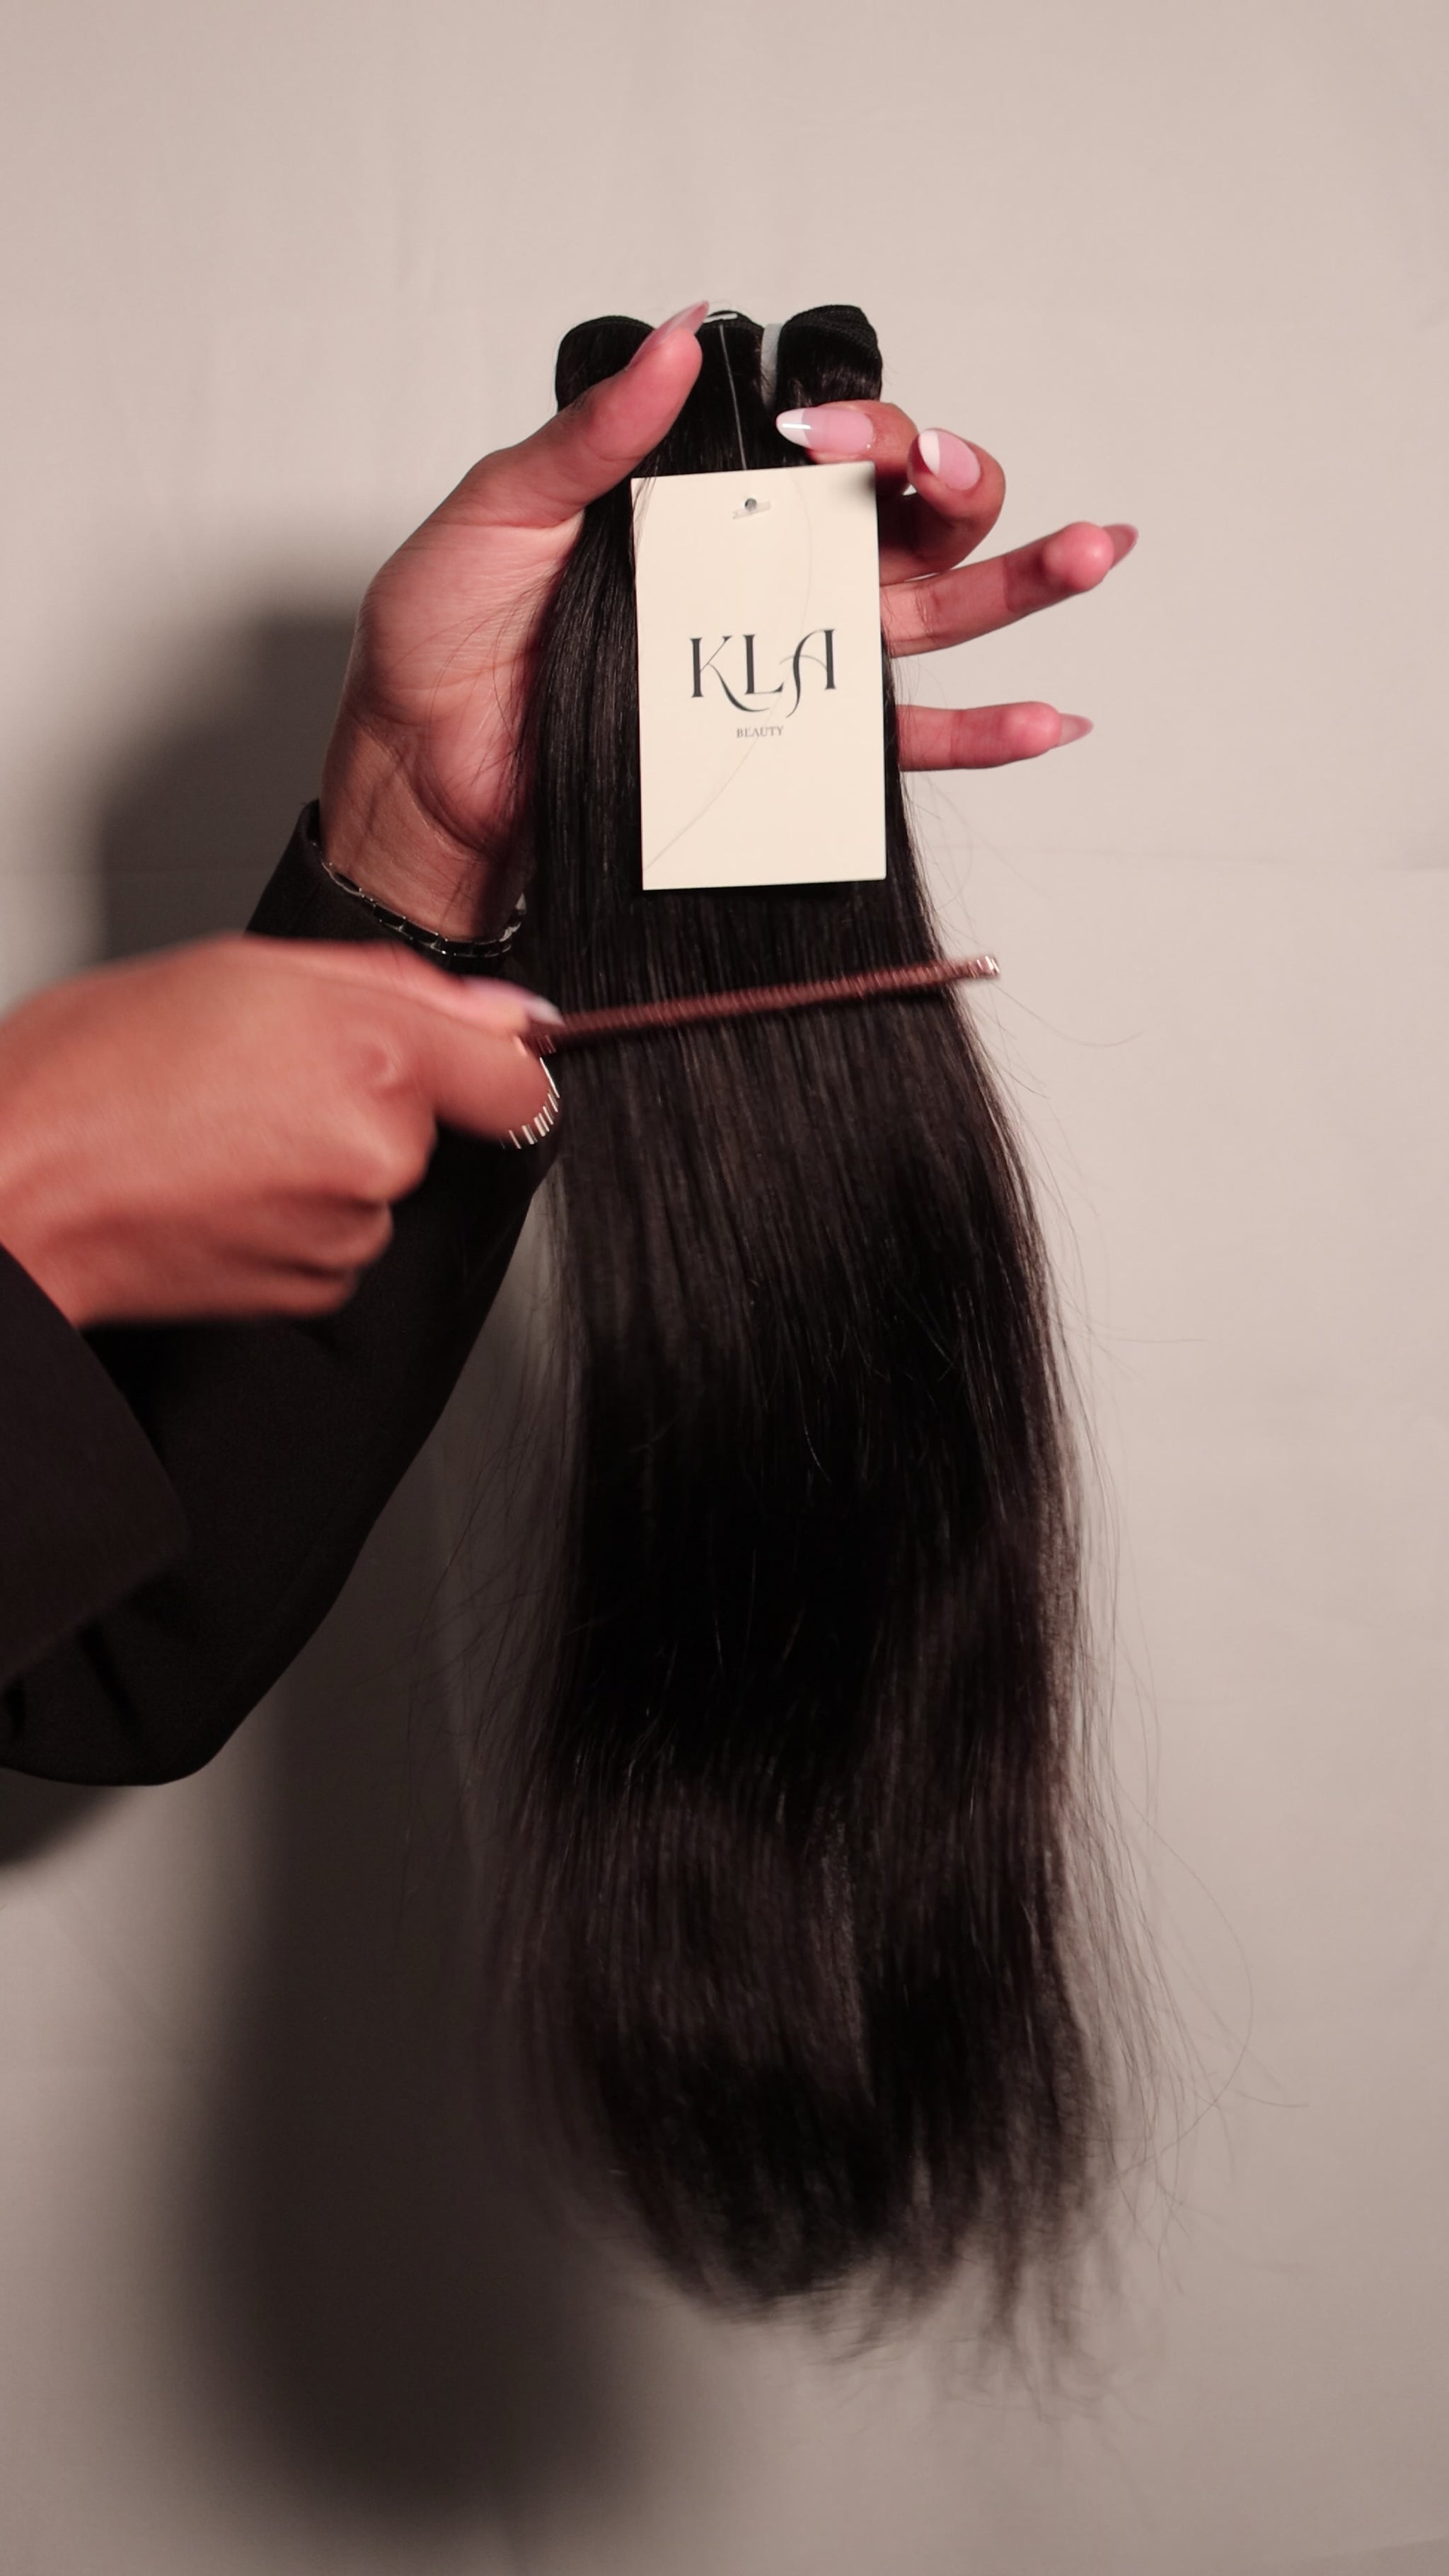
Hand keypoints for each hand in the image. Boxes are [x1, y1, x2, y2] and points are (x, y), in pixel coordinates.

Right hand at [0, 938, 557, 1326]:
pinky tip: (220, 1179)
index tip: (458, 1054)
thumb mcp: (243, 971)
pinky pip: (337, 1236)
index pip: (520, 1078)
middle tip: (264, 1071)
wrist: (17, 1187)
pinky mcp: (314, 1287)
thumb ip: (397, 985)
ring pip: (378, 1180)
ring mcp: (348, 1230)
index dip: (486, 1059)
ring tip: (223, 1126)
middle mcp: (378, 1152)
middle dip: (372, 1094)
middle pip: (433, 1122)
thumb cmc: (95, 1074)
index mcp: (374, 1057)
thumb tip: (503, 1012)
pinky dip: (294, 1210)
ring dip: (325, 1153)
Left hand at [323, 305, 1134, 933]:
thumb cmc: (445, 648)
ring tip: (1098, 552)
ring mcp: (792, 664)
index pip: (831, 446)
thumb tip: (679, 336)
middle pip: (911, 517)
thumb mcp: (501, 512)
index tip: (812, 434)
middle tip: (941, 473)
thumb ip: (595, 434)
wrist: (423, 780)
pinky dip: (986, 735)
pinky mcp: (790, 754)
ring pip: (938, 615)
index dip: (858, 425)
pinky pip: (906, 745)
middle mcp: (771, 576)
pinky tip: (1048, 719)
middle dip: (956, 480)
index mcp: (716, 505)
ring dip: (1024, 584)